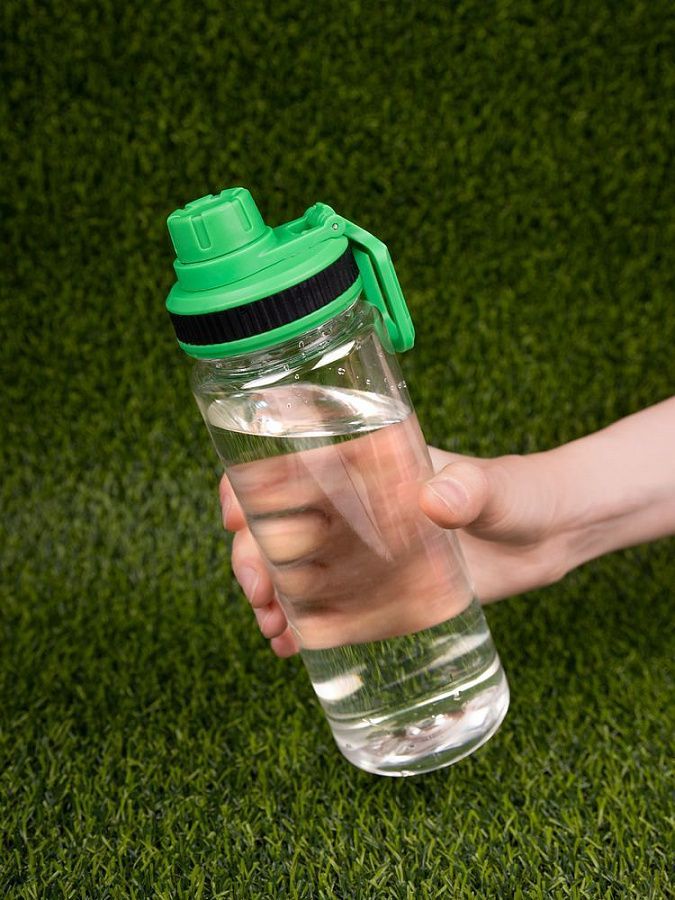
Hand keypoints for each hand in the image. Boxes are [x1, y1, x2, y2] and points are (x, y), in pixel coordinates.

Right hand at [220, 446, 566, 656]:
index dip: (246, 484)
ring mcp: (361, 553)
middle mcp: (351, 508)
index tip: (234, 514)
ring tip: (273, 630)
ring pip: (292, 569)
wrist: (548, 539)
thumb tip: (436, 501)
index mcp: (365, 465)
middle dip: (253, 556)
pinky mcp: (378, 592)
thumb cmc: (521, 495)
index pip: (287, 463)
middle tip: (260, 592)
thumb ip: (474, 489)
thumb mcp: (498, 488)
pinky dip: (301, 625)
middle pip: (276, 524)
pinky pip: (325, 607)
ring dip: (269, 597)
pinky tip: (292, 649)